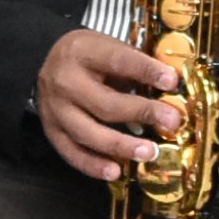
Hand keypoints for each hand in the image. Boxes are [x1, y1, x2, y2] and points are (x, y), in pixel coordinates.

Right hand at [39, 24, 187, 183]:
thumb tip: (172, 86)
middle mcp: (65, 81)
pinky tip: (115, 172)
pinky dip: (93, 165)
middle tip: (171, 123)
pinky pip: (71, 153)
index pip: (118, 61)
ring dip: (121, 146)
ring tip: (149, 153)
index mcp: (82, 52)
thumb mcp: (108, 47)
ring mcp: (55, 109)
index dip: (146, 71)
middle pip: (105, 103)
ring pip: (88, 133)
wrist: (45, 60)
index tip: (171, 81)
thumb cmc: (88, 56)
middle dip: (142, 114)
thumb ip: (136, 65)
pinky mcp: (51, 130)